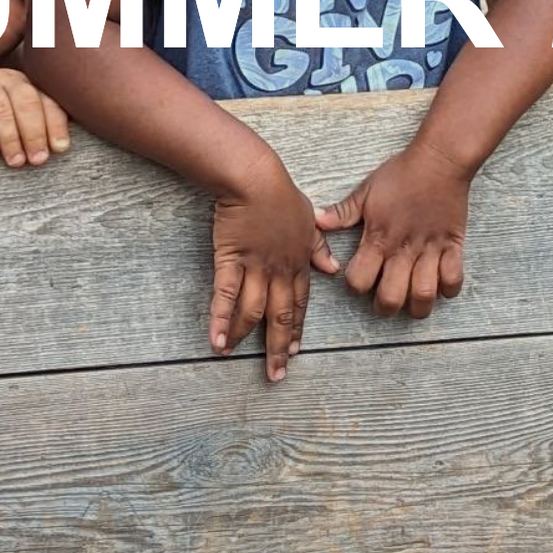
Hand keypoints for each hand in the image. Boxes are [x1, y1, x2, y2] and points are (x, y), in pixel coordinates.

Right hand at [0, 67, 69, 167]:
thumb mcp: (16, 117)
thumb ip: (37, 126)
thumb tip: (59, 149)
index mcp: (27, 84)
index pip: (47, 101)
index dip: (55, 125)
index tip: (60, 148)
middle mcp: (7, 80)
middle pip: (26, 102)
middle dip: (34, 133)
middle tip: (37, 159)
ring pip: (1, 108)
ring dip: (11, 137)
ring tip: (16, 160)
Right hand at [210, 148, 339, 382]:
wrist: (255, 179)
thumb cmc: (281, 194)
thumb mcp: (309, 221)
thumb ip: (319, 248)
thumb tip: (334, 269)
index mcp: (299, 262)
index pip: (300, 304)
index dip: (298, 329)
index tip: (296, 351)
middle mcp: (279, 271)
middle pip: (280, 316)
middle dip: (278, 347)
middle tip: (276, 374)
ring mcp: (255, 267)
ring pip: (254, 311)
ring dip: (245, 337)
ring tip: (236, 358)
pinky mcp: (231, 260)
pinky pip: (226, 296)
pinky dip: (221, 320)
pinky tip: (218, 341)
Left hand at [316, 142, 470, 319]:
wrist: (439, 160)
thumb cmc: (401, 173)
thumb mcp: (366, 191)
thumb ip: (342, 212)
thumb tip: (317, 220)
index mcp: (379, 237)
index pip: (359, 280)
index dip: (356, 286)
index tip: (359, 280)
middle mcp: (403, 248)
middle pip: (392, 297)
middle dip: (385, 307)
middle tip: (385, 301)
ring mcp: (430, 249)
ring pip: (424, 295)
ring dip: (418, 305)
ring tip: (413, 300)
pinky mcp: (453, 245)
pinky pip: (453, 279)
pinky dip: (448, 288)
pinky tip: (439, 282)